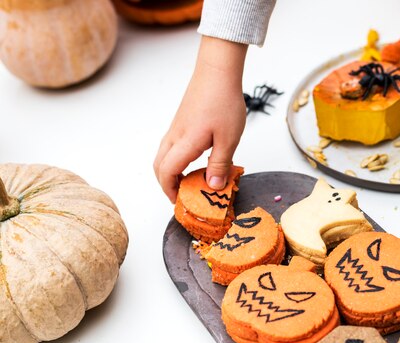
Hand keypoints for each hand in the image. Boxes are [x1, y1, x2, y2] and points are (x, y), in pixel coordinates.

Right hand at [154, 36, 247, 202]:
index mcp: (185, 143)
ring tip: (190, 181)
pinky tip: (196, 161)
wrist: (217, 71)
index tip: (180, 202)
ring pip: (163, 156)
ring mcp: (176, 128)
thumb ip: (220, 165)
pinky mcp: (181, 122)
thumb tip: (213, 187)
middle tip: (182, 196)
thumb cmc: (224, 101)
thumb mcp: (228, 139)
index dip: (170, 191)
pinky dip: (176, 160)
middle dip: (166, 185)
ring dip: (171, 172)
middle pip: (159, 166)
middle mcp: (175, 136)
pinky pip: (171, 146)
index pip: (167, 173)